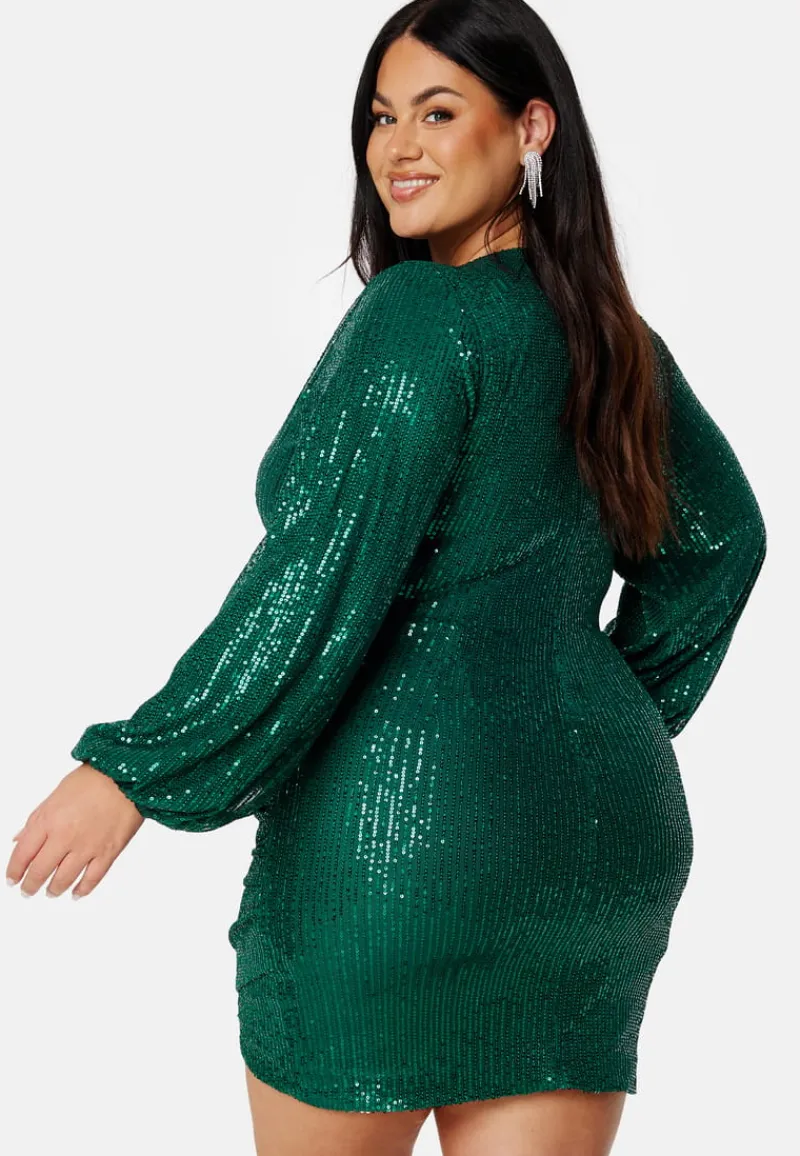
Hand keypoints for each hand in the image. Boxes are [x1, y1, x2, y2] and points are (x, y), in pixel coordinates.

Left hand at [6, 763, 144, 898]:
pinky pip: (92, 879)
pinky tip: (76, 893)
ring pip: (63, 879)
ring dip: (53, 889)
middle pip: (40, 871)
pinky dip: (82, 889)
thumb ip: (37, 820)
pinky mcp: (108, 852)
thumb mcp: (56, 794)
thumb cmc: (93, 778)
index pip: (23, 854)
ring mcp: (87, 847)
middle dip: (30, 885)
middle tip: (27, 890)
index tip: (12, 878)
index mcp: (49, 820)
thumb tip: (20, 839)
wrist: (127, 776)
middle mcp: (65, 837)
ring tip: (50, 892)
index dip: (14, 870)